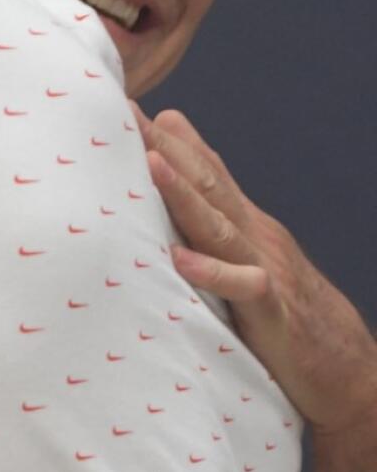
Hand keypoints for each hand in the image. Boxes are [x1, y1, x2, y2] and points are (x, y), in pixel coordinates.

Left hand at [138, 106, 376, 433]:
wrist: (349, 370)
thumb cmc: (284, 311)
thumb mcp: (246, 256)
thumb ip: (214, 215)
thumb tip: (174, 168)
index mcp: (244, 224)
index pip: (203, 170)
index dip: (166, 136)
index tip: (124, 101)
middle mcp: (255, 237)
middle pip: (206, 183)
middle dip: (165, 145)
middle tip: (125, 110)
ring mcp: (266, 271)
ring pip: (220, 226)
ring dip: (184, 193)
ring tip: (150, 161)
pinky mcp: (274, 315)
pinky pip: (243, 288)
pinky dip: (212, 273)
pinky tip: (180, 259)